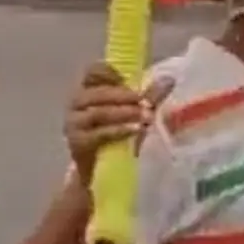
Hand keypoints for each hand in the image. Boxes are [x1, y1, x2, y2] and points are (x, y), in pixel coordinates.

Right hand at [64, 63, 173, 183]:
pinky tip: (135, 130)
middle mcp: (76, 102)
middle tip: (144, 101)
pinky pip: (98, 133)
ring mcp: (73, 122)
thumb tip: (169, 80)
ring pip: (98, 112)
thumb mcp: (133, 113)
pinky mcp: (77, 142)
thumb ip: (148, 97)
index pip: (92, 72)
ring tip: (145, 116)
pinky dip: (118, 130)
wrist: (98, 172)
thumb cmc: (115, 136)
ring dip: (124, 113)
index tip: (128, 79)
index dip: (109, 72)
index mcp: (88, 89)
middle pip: (96, 92)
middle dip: (123, 95)